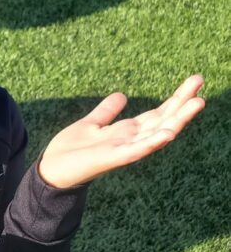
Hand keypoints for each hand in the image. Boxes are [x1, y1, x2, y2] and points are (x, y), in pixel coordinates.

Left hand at [37, 74, 203, 188]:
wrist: (51, 171)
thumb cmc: (70, 151)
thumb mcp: (90, 124)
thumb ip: (106, 112)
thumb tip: (122, 95)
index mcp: (127, 131)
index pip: (158, 112)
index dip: (176, 98)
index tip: (194, 81)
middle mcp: (130, 140)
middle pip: (163, 119)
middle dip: (182, 102)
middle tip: (201, 82)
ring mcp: (123, 150)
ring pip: (157, 134)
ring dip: (177, 120)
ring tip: (197, 103)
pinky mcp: (112, 159)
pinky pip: (136, 151)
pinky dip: (152, 143)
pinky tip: (167, 134)